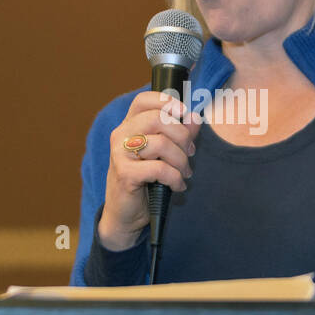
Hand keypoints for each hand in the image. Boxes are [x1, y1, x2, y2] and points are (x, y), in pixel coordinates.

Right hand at [99, 91, 199, 250]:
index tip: (185, 114)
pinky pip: (160, 169)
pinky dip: (175, 178)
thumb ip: (179, 133)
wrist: (124, 214)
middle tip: (190, 153)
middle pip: (158, 119)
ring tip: (185, 172)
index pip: (143, 100)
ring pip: (161, 143)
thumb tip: (194, 117)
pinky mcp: (125, 174)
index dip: (167, 101)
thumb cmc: (145, 181)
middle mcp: (121, 135)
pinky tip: (178, 186)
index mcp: (129, 126)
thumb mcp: (165, 154)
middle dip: (182, 136)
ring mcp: (120, 154)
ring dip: (181, 160)